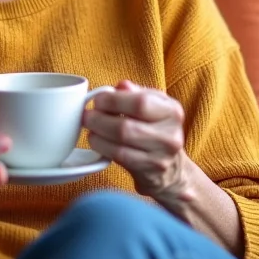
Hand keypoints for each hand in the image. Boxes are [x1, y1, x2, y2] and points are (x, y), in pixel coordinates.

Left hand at [83, 80, 188, 202]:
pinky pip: (119, 157)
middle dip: (99, 119)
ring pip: (120, 143)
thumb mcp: (152, 104)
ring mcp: (162, 156)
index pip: (140, 102)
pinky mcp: (150, 172)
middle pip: (126, 126)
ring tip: (90, 127)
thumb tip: (120, 87)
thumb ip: (135, 93)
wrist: (171, 167)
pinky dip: (102, 147)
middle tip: (87, 115)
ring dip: (98, 134)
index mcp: (172, 110)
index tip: (98, 100)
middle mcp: (171, 134)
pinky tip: (97, 141)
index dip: (113, 100)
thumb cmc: (155, 127)